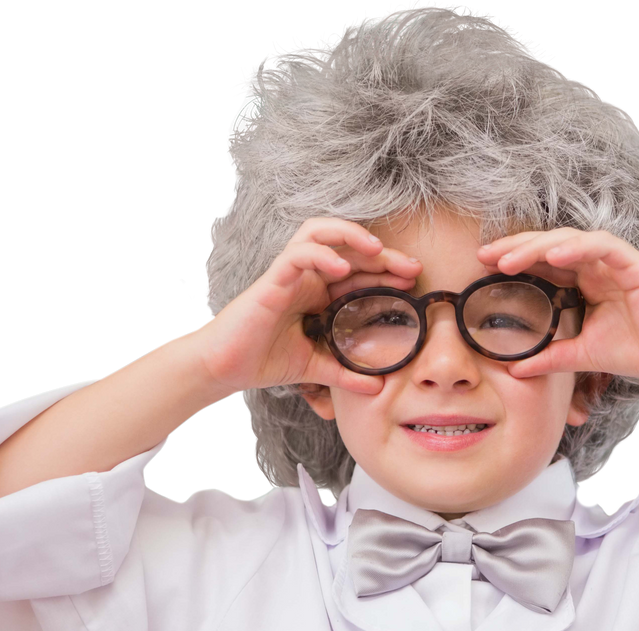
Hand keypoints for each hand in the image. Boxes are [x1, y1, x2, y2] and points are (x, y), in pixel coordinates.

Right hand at [193, 217, 421, 396]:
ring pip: (320, 234)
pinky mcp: (272, 280)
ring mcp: (289, 274)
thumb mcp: (316, 368)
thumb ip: (346, 374)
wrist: (225, 368)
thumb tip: (379, 388)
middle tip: (410, 267)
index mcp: (318, 293)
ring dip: (350, 236)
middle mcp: (306, 277)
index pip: (358, 271)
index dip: (386, 271)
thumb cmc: (263, 359)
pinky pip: (297, 255)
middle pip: (348, 248)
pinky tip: (341, 268)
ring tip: (377, 250)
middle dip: (382, 253)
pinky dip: (320, 255)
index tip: (413, 282)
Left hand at [478, 229, 638, 382]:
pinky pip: (601, 246)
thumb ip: (549, 358)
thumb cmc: (633, 351)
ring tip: (509, 259)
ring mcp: (613, 262)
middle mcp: (594, 266)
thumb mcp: (580, 355)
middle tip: (485, 256)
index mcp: (581, 281)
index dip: (513, 261)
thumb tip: (515, 371)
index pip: (541, 263)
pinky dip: (577, 248)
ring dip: (537, 247)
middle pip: (549, 246)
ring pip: (570, 241)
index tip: (482, 267)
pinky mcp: (633, 264)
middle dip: (515, 247)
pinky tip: (553, 256)